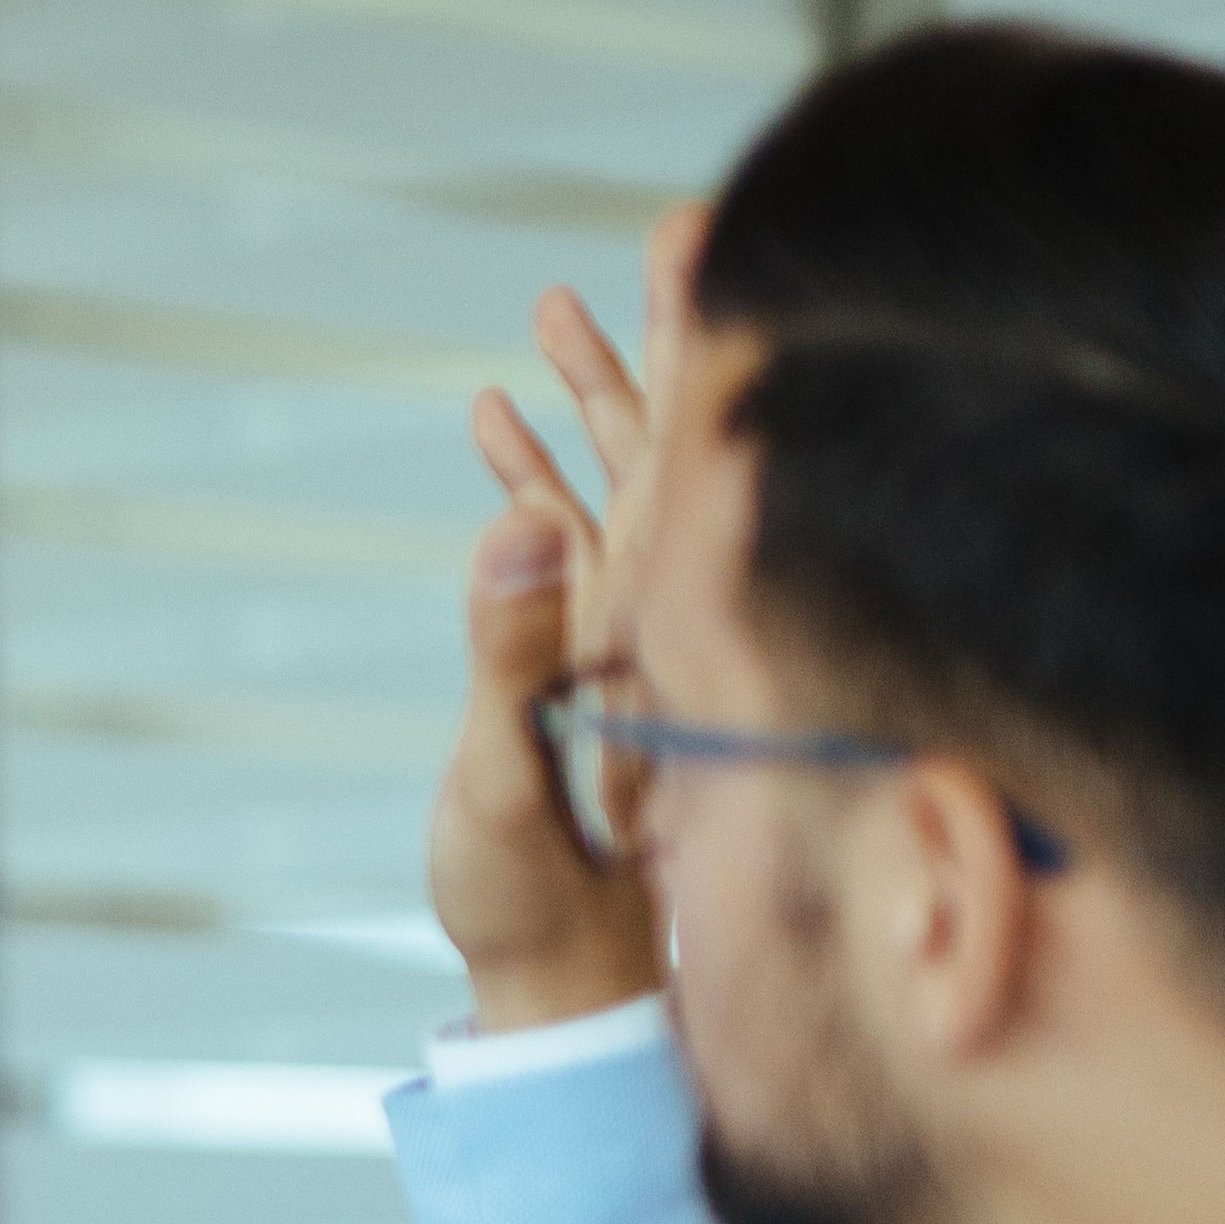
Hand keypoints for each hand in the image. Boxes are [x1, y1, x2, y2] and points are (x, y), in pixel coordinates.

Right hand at [431, 215, 690, 1031]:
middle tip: (675, 225)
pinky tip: (508, 431)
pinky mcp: (591, 674)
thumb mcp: (508, 786)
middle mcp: (667, 627)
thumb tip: (523, 526)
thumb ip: (513, 660)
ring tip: (558, 304)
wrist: (557, 997)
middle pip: (680, 452)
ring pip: (626, 494)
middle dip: (670, 339)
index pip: (695, 460)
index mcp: (664, 634)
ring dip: (592, 402)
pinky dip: (537, 484)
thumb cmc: (532, 914)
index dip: (703, 348)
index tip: (716, 244)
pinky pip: (568, 556)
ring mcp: (633, 646)